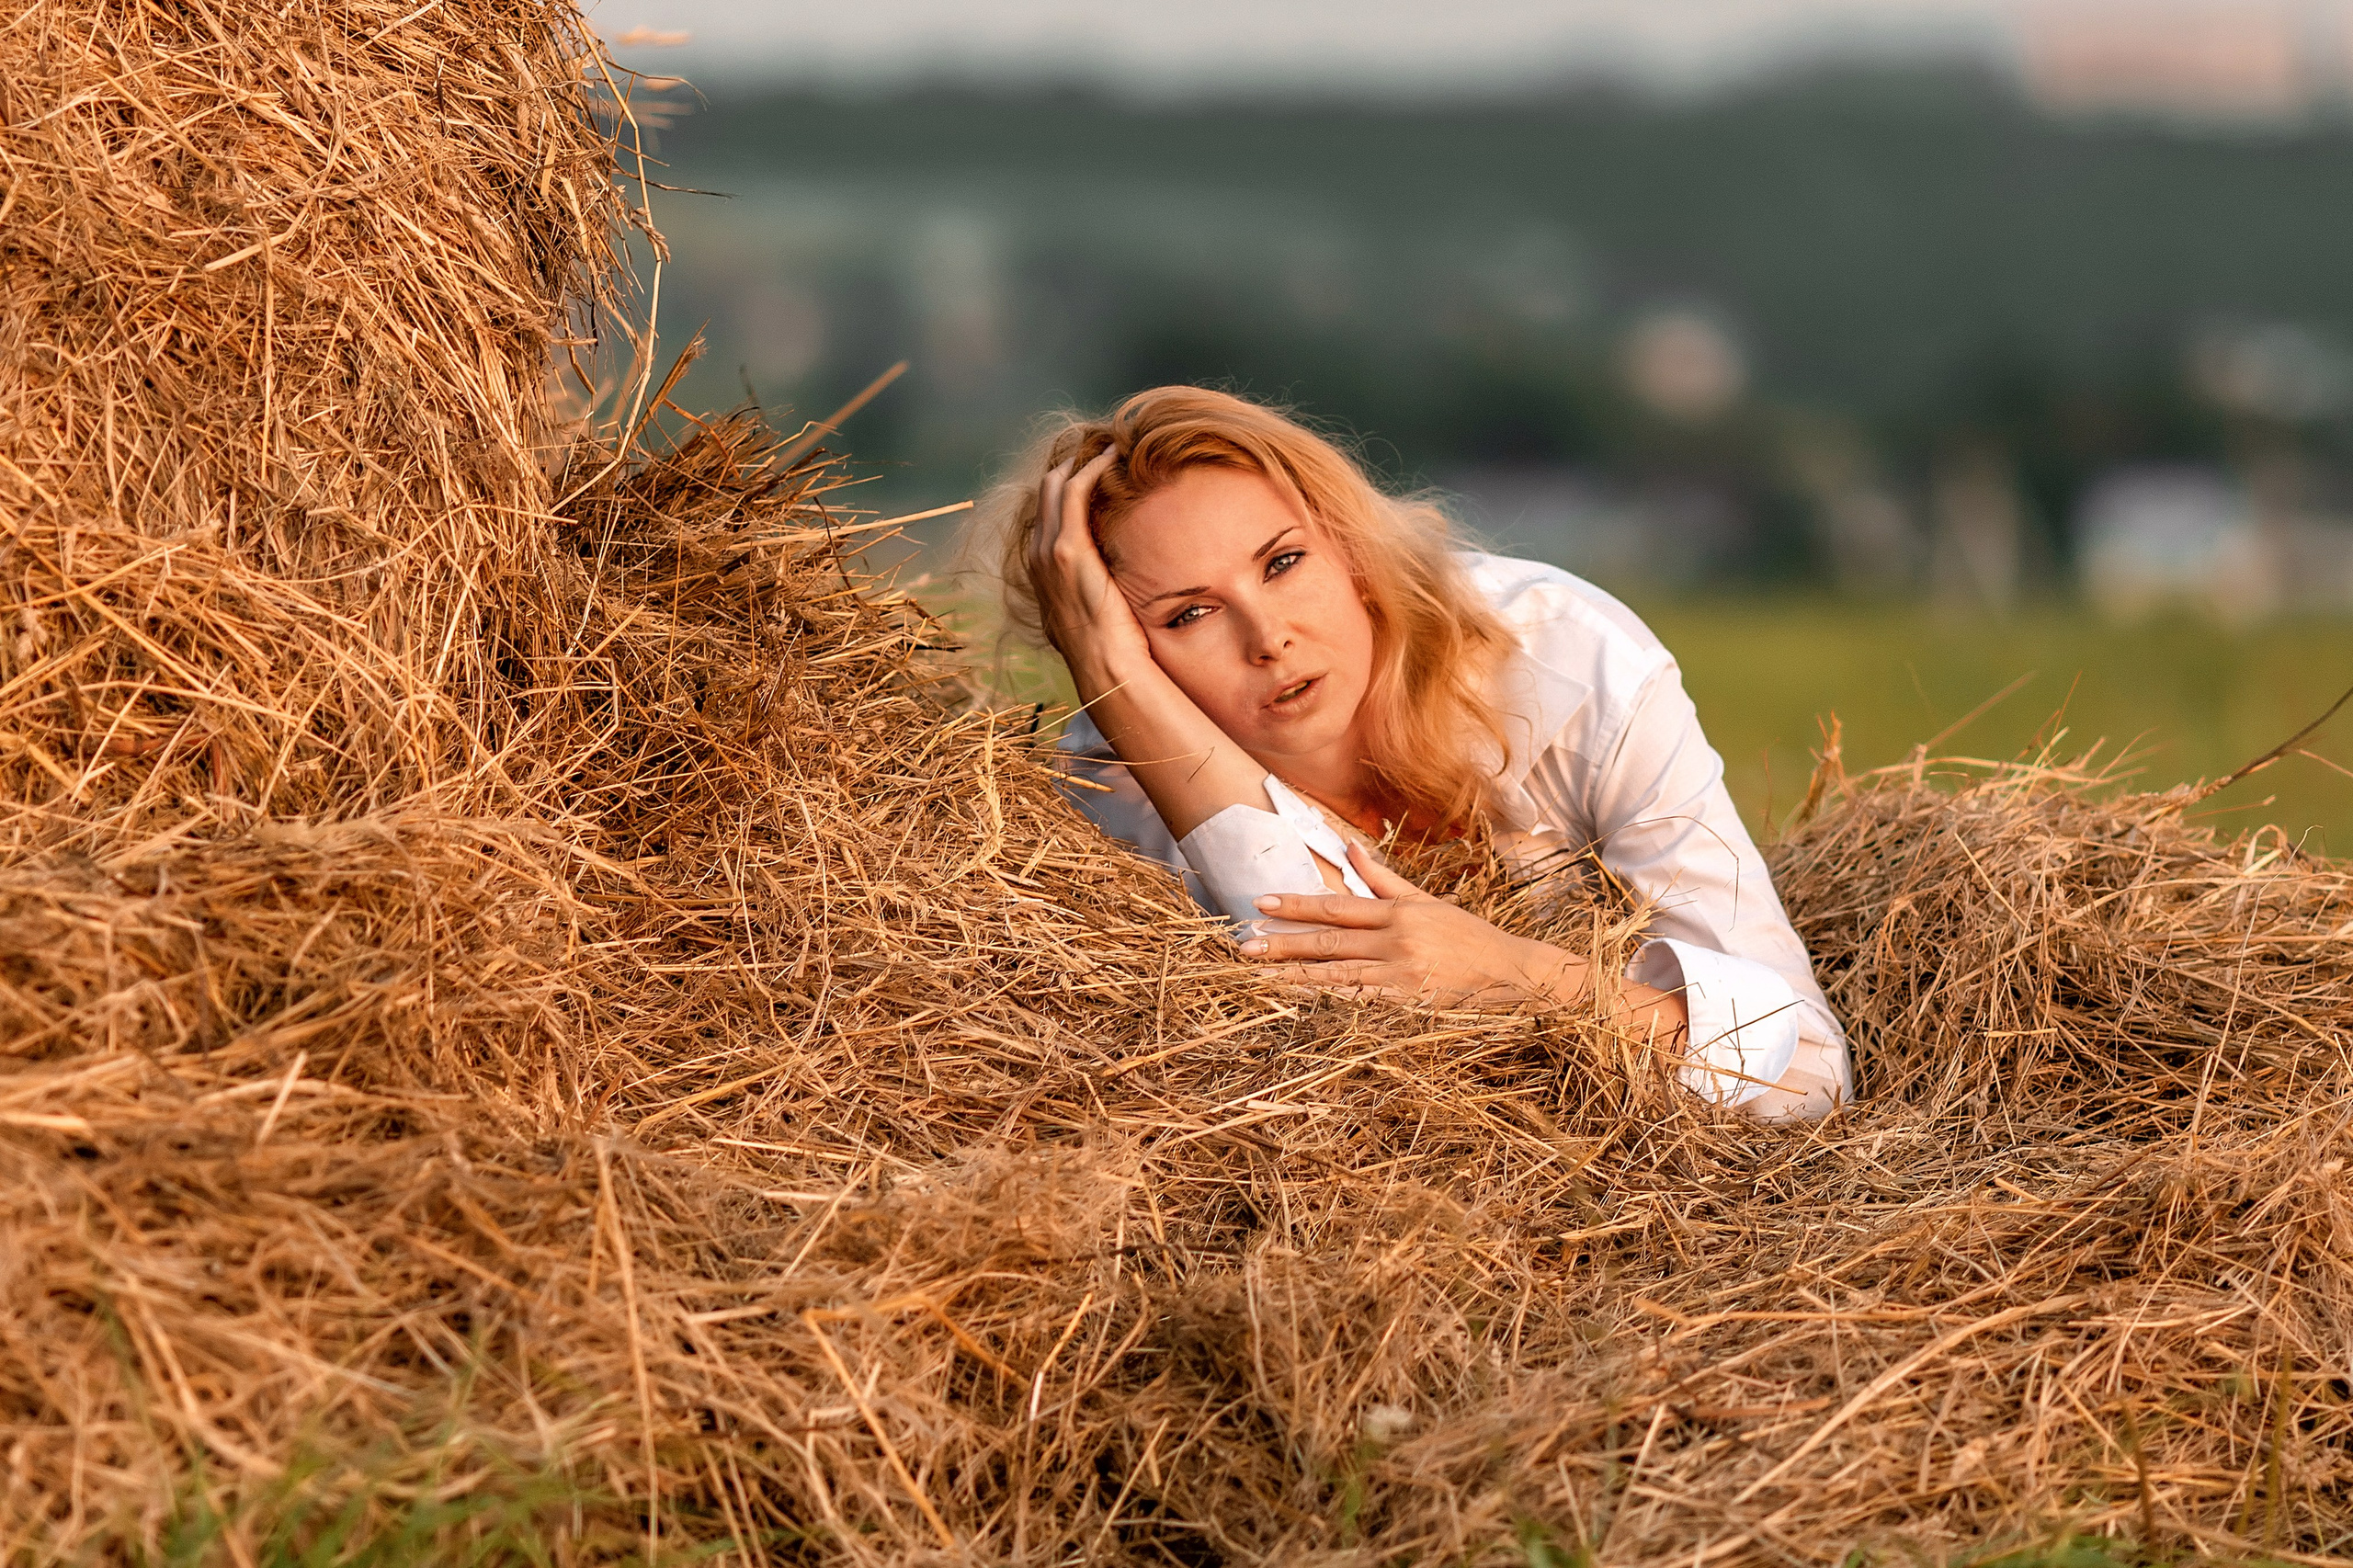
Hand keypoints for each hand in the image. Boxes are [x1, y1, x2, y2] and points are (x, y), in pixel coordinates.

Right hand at [1029, 446, 1150, 688]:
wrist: (1104, 667)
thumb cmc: (1108, 647)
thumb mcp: (1091, 613)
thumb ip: (1093, 591)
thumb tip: (1113, 585)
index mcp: (1040, 568)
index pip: (1046, 511)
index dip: (1066, 484)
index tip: (1095, 467)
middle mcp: (1037, 555)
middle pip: (1046, 491)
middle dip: (1071, 463)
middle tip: (1103, 446)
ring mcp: (1048, 551)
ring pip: (1056, 485)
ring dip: (1083, 460)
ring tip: (1112, 444)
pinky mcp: (1068, 549)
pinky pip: (1075, 492)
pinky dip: (1092, 468)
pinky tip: (1114, 455)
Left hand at [1238, 844, 1588, 1009]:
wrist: (1515, 974)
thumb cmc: (1470, 938)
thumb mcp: (1427, 902)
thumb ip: (1383, 878)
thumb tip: (1348, 847)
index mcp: (1399, 913)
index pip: (1336, 907)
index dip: (1296, 905)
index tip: (1261, 904)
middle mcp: (1396, 940)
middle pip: (1327, 942)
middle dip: (1282, 942)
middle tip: (1245, 944)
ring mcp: (1401, 975)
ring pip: (1336, 975)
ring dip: (1293, 975)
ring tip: (1259, 975)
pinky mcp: (1408, 1005)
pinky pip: (1359, 1003)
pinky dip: (1327, 1003)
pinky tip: (1299, 1003)